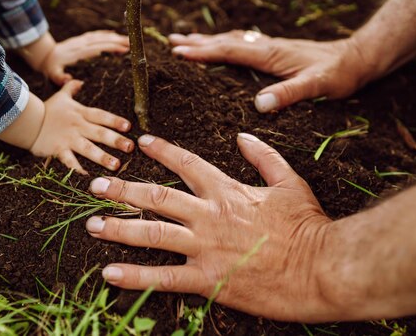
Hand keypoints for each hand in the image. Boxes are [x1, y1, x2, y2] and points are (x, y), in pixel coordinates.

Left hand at [20, 31, 129, 84]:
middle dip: (117, 41)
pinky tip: (114, 34)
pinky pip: (95, 34)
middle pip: (102, 40)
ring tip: (128, 39)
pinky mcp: (81, 39)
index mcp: (77, 52)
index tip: (123, 50)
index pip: (98, 48)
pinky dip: (105, 33)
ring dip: (114, 37)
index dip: (111, 48)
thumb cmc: (51, 68)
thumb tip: (69, 80)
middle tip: (132, 44)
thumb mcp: (53, 75)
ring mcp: (81, 40)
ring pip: (100, 36)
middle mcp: (81, 44)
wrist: (44, 55)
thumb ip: (60, 78)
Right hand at [31, 80, 133, 173]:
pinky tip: (88, 178)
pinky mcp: (58, 149)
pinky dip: (78, 170)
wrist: (26, 120)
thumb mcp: (61, 96)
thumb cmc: (47, 109)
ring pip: (88, 148)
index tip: (128, 127)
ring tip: (116, 165)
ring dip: (103, 157)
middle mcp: (77, 126)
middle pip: (99, 133)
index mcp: (80, 114)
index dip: (115, 121)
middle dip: (116, 140)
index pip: (101, 116)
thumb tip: (78, 80)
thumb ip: (71, 88)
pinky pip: (70, 161)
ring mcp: (68, 139)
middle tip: (130, 147)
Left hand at [85, 134, 338, 321]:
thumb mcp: (290, 182)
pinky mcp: (208, 279)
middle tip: (96, 184)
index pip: (187, 163)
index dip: (163, 151)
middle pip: (157, 197)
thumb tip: (243, 136)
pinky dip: (134, 276)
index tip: (143, 142)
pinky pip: (164, 277)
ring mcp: (205, 248)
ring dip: (118, 227)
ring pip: (152, 233)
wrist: (322, 267)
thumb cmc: (309, 225)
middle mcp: (209, 216)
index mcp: (227, 191)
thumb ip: (264, 157)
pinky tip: (109, 273)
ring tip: (92, 224)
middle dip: (123, 189)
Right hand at [170, 31, 375, 112]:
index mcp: (269, 55)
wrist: (359, 58)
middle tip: (171, 40)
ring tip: (188, 39)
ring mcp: (271, 47)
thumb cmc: (340, 74)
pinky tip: (226, 45)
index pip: (229, 50)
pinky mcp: (277, 52)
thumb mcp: (318, 86)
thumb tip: (259, 104)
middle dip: (198, 42)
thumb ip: (289, 94)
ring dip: (209, 40)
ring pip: (233, 40)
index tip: (178, 51)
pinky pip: (243, 44)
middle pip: (225, 41)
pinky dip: (226, 43)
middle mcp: (266, 47)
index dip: (203, 52)